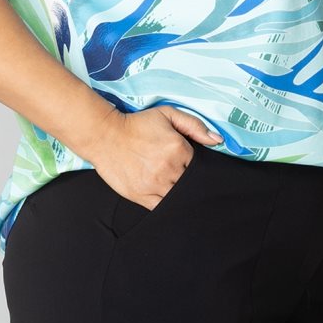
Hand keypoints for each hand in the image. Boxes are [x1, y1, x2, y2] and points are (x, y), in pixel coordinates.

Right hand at [87, 106, 222, 208]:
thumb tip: (218, 141)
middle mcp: (169, 170)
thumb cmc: (136, 125)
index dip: (198, 167)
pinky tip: (166, 197)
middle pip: (190, 183)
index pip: (200, 166)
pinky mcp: (141, 196)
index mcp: (178, 149)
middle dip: (189, 180)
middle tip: (181, 175)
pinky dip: (168, 205)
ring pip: (179, 197)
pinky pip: (162, 208)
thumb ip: (195, 126)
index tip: (190, 165)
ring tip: (172, 184)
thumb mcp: (167, 114)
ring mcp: (155, 185)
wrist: (105, 135)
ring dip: (180, 193)